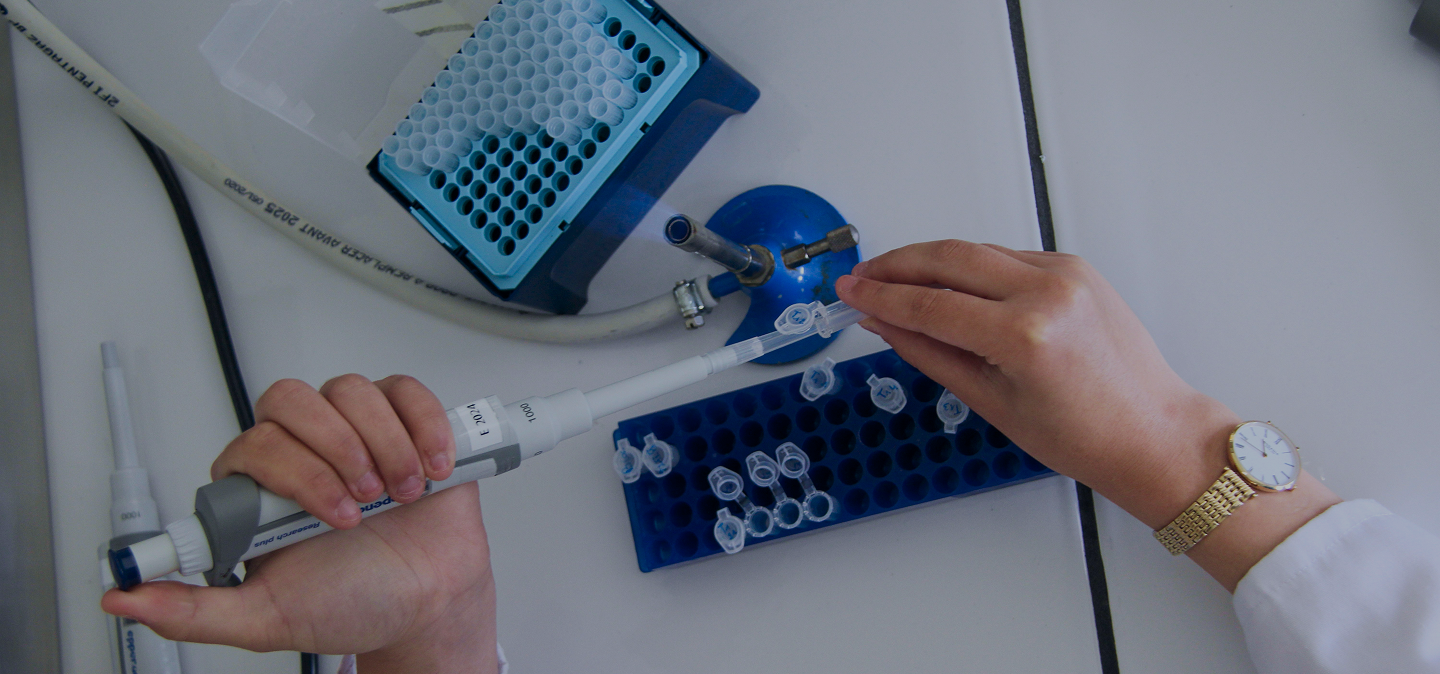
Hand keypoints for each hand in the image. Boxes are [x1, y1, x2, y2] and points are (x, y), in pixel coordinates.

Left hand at [101, 375, 497, 672]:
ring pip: (349, 391)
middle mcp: (304, 451)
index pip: (254, 445)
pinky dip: (423, 425)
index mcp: (261, 493)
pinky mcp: (404, 421)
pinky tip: (431, 468)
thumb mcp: (266, 621)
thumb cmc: (355, 603)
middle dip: (335, 450)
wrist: (432, 600)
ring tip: (401, 494)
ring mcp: (354, 430)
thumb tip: (125, 597)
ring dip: (384, 445)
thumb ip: (194, 612)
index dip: (295, 473)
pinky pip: (403, 391)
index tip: (330, 518)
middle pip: (291, 400)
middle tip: (363, 500)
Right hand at [836, 240, 1337, 588]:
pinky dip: (969, 266)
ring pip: (976, 251)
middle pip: (948, 258)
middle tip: (861, 276)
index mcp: (1024, 336)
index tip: (849, 291)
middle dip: (896, 264)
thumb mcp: (989, 401)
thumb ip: (929, 352)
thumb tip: (883, 322)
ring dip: (929, 259)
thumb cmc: (1083, 436)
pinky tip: (945, 281)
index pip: (930, 303)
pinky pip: (1006, 256)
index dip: (880, 296)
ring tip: (892, 276)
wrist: (1152, 431)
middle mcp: (1046, 292)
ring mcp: (1065, 274)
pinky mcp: (1074, 267)